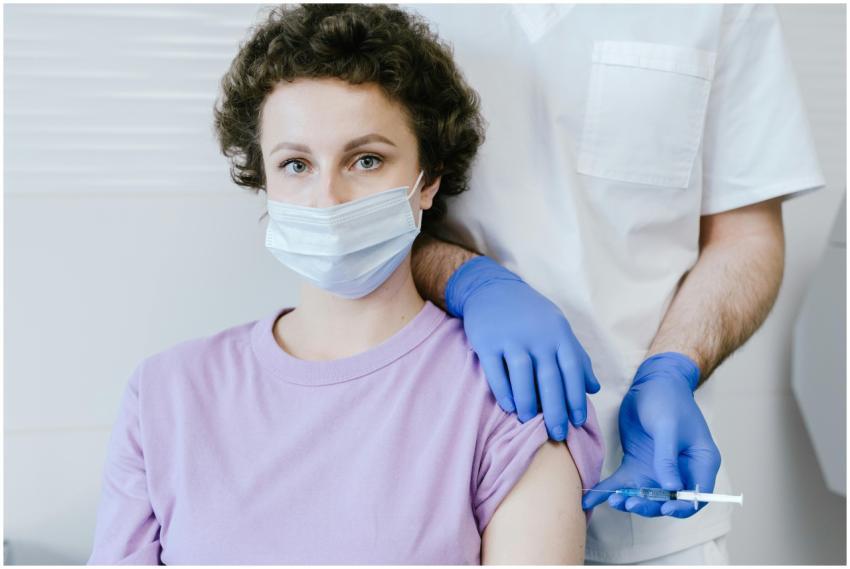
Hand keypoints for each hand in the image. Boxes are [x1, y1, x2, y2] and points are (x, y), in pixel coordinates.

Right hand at [445, 256, 599, 440]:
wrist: (493, 289)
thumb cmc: (531, 314)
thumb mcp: (558, 329)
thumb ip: (577, 357)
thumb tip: (594, 388)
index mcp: (558, 334)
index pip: (572, 370)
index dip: (575, 398)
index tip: (577, 422)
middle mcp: (537, 336)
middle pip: (549, 378)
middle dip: (555, 409)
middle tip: (558, 434)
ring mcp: (511, 338)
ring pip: (522, 376)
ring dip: (527, 402)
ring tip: (529, 421)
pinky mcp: (487, 341)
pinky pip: (495, 371)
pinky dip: (503, 390)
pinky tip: (509, 406)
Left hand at [581, 352, 721, 517]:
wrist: (652, 381)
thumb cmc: (668, 399)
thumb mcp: (668, 427)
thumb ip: (668, 458)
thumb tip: (671, 489)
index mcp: (700, 463)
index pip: (697, 496)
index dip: (682, 506)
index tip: (664, 507)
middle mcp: (681, 471)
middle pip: (668, 500)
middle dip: (649, 505)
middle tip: (629, 504)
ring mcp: (659, 469)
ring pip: (645, 495)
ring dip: (629, 500)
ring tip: (612, 500)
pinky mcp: (638, 464)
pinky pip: (625, 483)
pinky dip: (610, 491)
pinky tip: (592, 498)